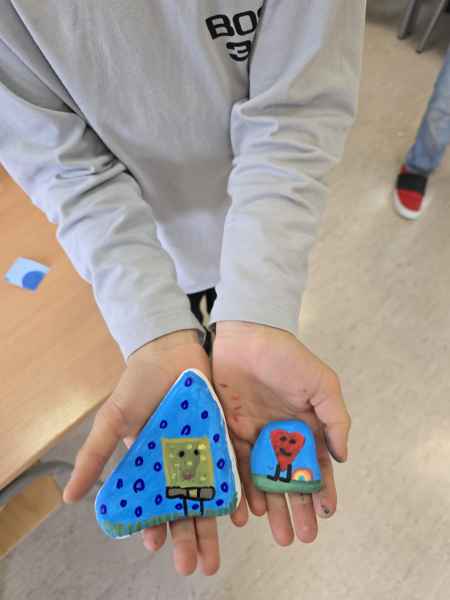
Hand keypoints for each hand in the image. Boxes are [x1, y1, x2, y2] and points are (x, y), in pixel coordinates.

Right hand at [63, 329, 244, 574]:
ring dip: (214, 526)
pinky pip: (232, 470)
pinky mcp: (223, 437)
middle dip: (190, 538)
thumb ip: (94, 456)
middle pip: (186, 507)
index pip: (153, 503)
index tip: (156, 546)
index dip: (154, 526)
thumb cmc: (137, 385)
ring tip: (217, 555)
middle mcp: (178, 464)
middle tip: (197, 566)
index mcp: (150, 465)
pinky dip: (236, 493)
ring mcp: (203, 452)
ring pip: (210, 495)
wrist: (169, 350)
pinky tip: (242, 515)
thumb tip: (67, 498)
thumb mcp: (113, 420)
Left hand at [212, 321, 350, 545]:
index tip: (326, 514)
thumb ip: (335, 418)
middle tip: (300, 537)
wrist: (244, 336)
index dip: (322, 491)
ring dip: (271, 507)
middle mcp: (281, 436)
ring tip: (278, 534)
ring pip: (264, 480)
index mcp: (306, 425)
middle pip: (290, 480)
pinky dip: (241, 490)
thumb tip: (343, 457)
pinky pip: (236, 467)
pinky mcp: (230, 432)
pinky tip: (246, 512)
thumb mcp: (321, 383)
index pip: (317, 466)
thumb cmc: (286, 357)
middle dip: (296, 509)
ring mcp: (255, 436)